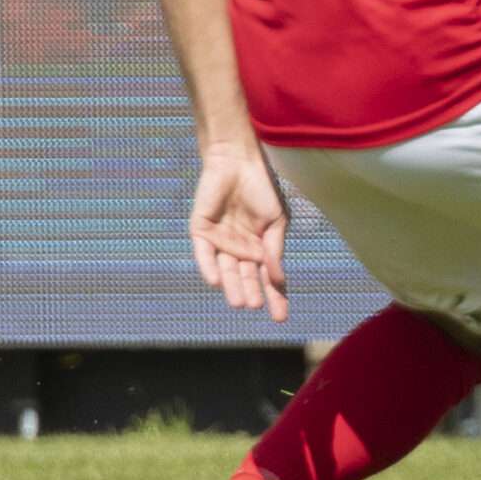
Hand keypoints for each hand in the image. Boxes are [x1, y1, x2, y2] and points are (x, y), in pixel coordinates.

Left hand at [187, 143, 289, 322]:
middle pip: (245, 277)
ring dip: (232, 286)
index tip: (280, 318)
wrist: (239, 161)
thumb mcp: (276, 221)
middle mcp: (239, 249)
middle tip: (254, 306)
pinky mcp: (200, 231)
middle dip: (250, 292)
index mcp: (259, 247)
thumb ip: (274, 250)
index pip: (267, 278)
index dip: (275, 297)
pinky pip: (203, 254)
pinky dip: (209, 267)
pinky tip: (217, 281)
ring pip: (226, 270)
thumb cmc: (262, 188)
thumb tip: (277, 279)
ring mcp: (219, 242)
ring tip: (239, 302)